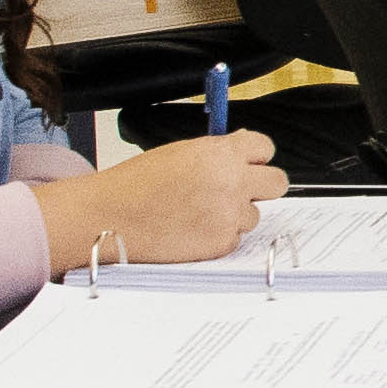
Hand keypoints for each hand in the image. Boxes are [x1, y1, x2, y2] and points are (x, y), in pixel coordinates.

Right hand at [32, 130, 283, 268]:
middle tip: (239, 191)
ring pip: (254, 215)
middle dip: (261, 186)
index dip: (255, 157)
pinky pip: (235, 239)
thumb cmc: (136, 184)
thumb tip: (243, 144)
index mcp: (221, 152)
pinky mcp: (221, 243)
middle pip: (278, 183)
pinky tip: (191, 230)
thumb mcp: (179, 153)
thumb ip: (217, 150)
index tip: (248, 163)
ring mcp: (229, 215)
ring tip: (198, 213)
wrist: (108, 217)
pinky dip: (218, 237)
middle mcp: (231, 182)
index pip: (265, 148)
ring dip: (234, 215)